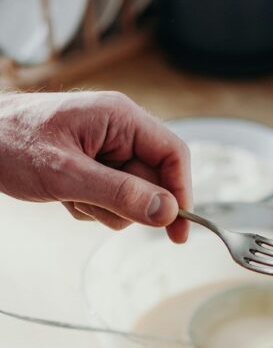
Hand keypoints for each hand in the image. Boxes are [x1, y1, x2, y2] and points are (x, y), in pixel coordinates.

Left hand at [0, 91, 191, 241]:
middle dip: (126, 204)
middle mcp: (119, 130)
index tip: (179, 230)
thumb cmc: (12, 143)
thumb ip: (120, 194)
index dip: (181, 194)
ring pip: (132, 196)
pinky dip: (90, 206)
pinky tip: (64, 195)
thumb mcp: (67, 174)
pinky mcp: (95, 166)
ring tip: (70, 196)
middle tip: (91, 205)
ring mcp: (107, 149)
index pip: (173, 155)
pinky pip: (111, 199)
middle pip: (153, 181)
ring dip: (104, 208)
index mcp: (120, 117)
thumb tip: (166, 212)